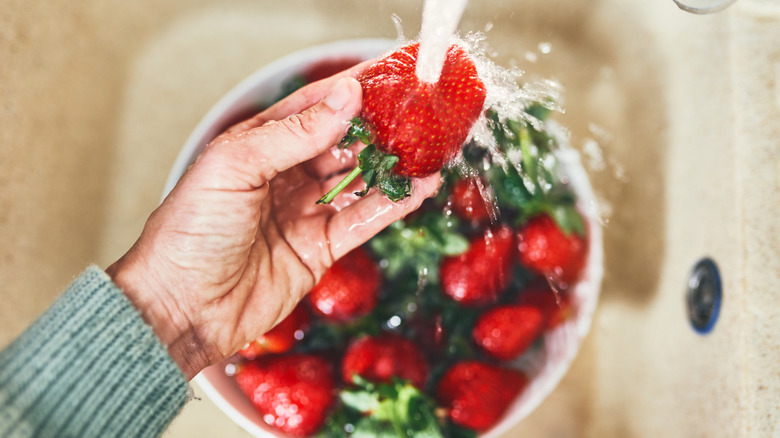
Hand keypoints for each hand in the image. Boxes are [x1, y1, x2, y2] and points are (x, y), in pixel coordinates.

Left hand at [107, 73, 440, 378]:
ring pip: (358, 180)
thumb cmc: (192, 231)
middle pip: (341, 143)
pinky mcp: (320, 249)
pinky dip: (393, 205)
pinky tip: (420, 188)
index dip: (347, 91)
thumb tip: (346, 98)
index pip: (311, 108)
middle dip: (377, 128)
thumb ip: (294, 134)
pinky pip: (364, 220)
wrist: (181, 307)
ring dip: (391, 165)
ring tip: (429, 147)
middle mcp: (284, 175)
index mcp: (257, 145)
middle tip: (417, 114)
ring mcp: (304, 212)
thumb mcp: (237, 166)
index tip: (385, 77)